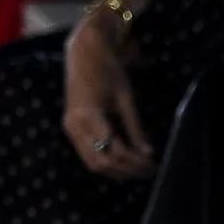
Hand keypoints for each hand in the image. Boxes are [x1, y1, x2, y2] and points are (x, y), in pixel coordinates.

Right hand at [62, 9, 153, 178]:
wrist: (84, 52)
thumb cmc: (108, 69)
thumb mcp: (126, 98)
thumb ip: (135, 127)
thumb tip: (148, 153)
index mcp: (90, 116)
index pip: (115, 150)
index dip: (135, 162)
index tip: (153, 164)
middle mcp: (75, 126)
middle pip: (101, 163)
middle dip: (126, 170)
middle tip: (148, 171)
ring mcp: (69, 128)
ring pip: (91, 163)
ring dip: (115, 170)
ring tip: (137, 169)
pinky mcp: (70, 128)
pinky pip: (86, 154)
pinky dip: (105, 162)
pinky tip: (122, 160)